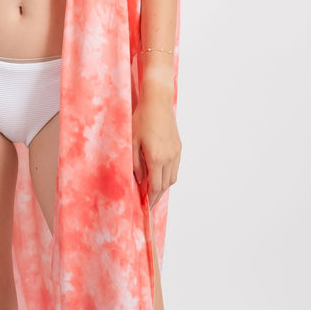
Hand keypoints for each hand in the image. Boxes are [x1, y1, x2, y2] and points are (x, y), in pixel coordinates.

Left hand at [132, 93, 180, 209]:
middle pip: (165, 185)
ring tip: (153, 191)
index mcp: (156, 158)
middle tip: (148, 204)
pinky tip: (160, 175)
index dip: (150, 199)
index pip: (155, 186)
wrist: (158, 101)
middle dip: (156, 196)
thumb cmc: (141, 119)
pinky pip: (175, 168)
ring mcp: (175, 152)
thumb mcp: (132, 142)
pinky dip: (168, 175)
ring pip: (172, 178)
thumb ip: (135, 164)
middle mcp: (169, 158)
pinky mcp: (179, 147)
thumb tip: (140, 181)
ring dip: (163, 186)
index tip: (145, 207)